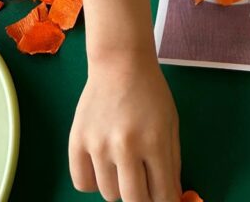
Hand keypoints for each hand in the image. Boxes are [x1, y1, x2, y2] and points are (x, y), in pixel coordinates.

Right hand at [69, 53, 180, 201]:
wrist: (120, 62)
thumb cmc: (150, 92)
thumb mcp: (171, 124)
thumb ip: (173, 164)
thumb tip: (171, 198)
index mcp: (154, 141)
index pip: (162, 194)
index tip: (164, 198)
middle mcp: (125, 146)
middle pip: (133, 201)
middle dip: (143, 200)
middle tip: (145, 187)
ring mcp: (98, 144)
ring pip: (109, 194)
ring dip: (119, 187)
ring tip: (124, 164)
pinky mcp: (76, 141)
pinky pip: (83, 184)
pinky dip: (94, 182)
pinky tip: (104, 165)